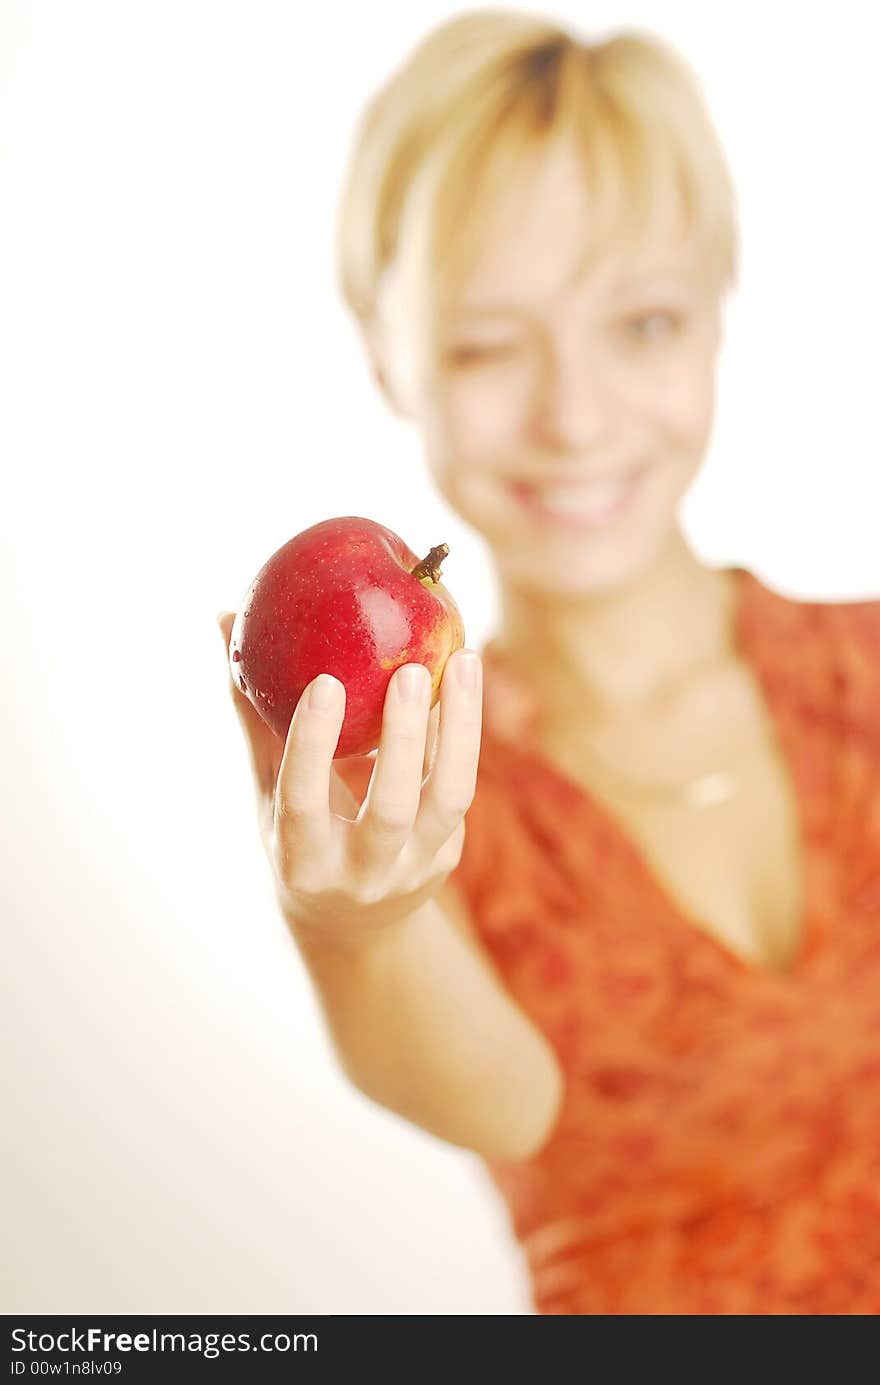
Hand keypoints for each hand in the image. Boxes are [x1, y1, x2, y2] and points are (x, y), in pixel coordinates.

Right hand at [217, 612, 481, 944]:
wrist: (353, 922)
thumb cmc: (299, 836)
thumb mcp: (268, 791)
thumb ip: (254, 714)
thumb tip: (223, 618)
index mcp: (301, 860)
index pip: (303, 802)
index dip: (312, 745)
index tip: (324, 681)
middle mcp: (360, 873)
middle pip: (390, 808)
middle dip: (403, 738)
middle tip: (409, 669)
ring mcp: (412, 868)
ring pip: (448, 798)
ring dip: (460, 727)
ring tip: (462, 659)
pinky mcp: (448, 854)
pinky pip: (461, 786)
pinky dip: (463, 732)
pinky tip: (463, 680)